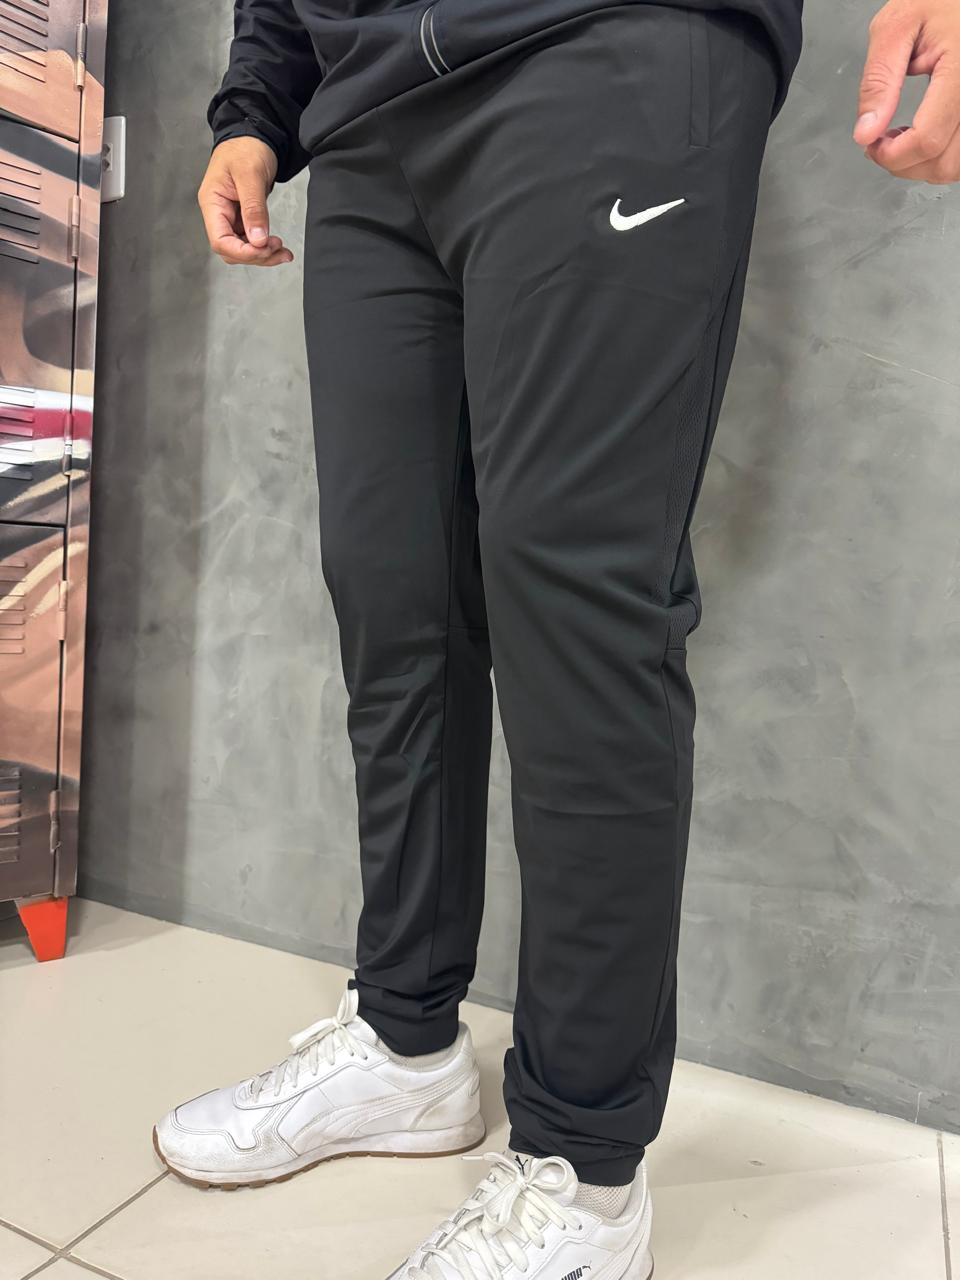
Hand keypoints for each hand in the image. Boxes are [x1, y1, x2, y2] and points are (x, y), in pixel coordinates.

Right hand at [198, 137, 294, 265]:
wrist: (253, 136)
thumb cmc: (245, 148)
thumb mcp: (250, 175)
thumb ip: (253, 208)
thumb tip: (258, 240)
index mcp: (212, 203)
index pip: (220, 240)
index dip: (242, 251)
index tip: (264, 249)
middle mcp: (218, 213)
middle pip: (231, 250)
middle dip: (255, 255)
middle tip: (278, 249)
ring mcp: (230, 217)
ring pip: (242, 249)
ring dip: (263, 254)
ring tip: (283, 251)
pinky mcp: (243, 217)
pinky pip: (251, 240)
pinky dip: (265, 246)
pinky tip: (279, 246)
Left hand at [855, 0, 959, 182]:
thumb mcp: (896, 26)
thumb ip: (878, 80)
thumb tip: (866, 132)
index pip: (928, 138)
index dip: (891, 154)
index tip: (871, 144)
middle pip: (944, 162)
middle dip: (905, 164)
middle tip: (883, 143)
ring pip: (958, 167)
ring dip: (925, 166)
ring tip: (903, 139)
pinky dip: (943, 157)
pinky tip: (926, 136)